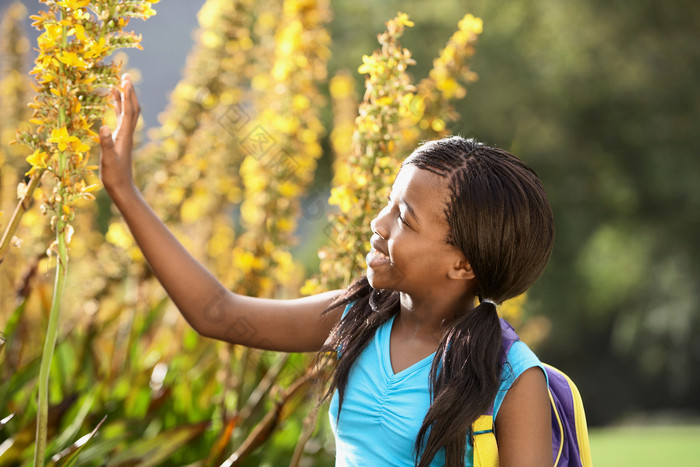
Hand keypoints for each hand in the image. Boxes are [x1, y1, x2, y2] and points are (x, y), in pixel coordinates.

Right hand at [99, 74, 139, 195]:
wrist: (122, 189)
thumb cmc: (114, 176)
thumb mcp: (108, 159)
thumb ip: (105, 143)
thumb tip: (103, 126)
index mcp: (124, 135)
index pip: (128, 110)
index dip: (128, 95)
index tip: (126, 79)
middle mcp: (127, 134)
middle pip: (131, 108)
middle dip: (129, 92)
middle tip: (126, 76)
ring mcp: (124, 137)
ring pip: (127, 114)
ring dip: (124, 99)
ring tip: (118, 85)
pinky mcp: (120, 141)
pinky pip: (121, 121)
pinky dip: (118, 110)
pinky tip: (113, 107)